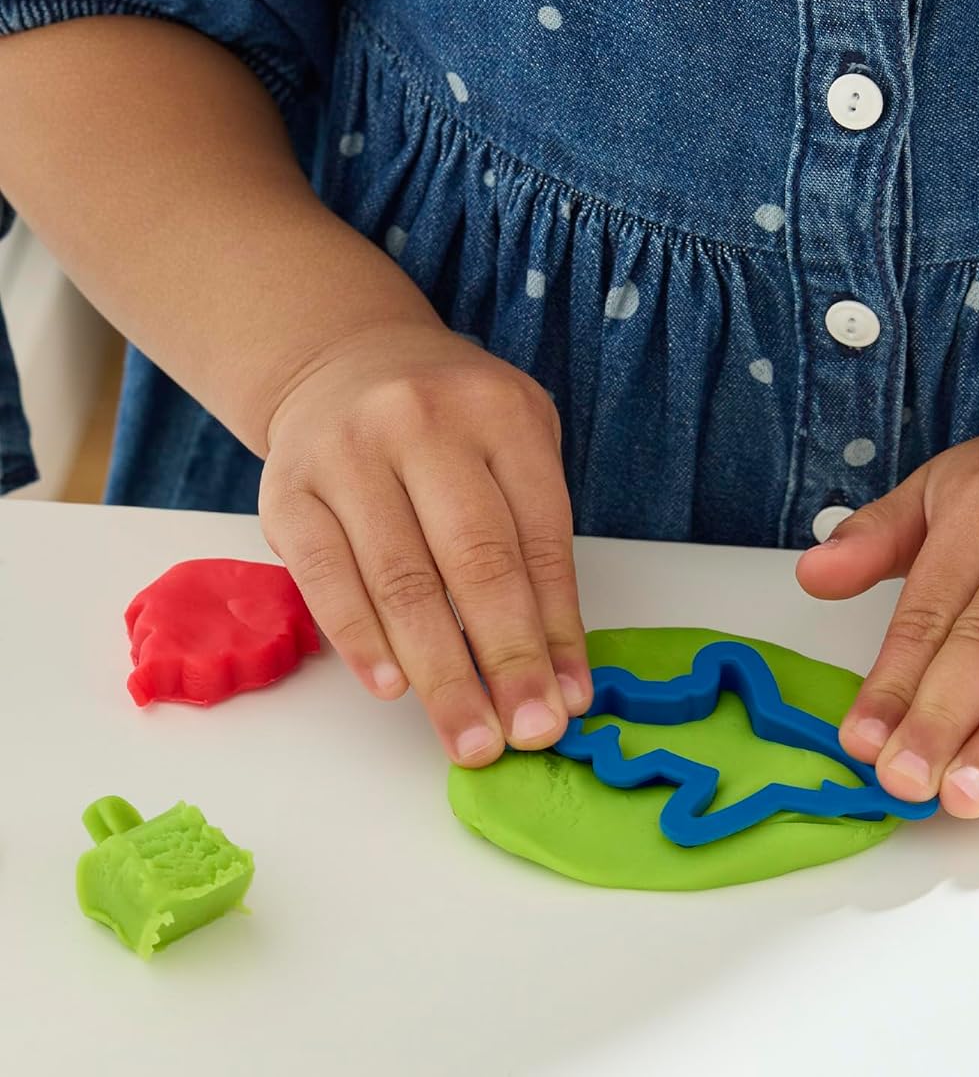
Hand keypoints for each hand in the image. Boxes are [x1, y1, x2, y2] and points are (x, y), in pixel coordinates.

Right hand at [257, 321, 591, 765]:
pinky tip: (393, 688)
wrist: (344, 361)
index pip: (538, 536)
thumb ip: (537, 542)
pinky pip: (325, 579)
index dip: (557, 628)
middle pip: (475, 560)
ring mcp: (348, 454)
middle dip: (506, 660)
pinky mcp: (287, 491)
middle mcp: (423, 424)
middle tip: (527, 734)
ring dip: (440, 672)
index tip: (570, 701)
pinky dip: (361, 641)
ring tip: (470, 736)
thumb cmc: (450, 424)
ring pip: (401, 580)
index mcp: (499, 413)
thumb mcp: (513, 446)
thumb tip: (560, 672)